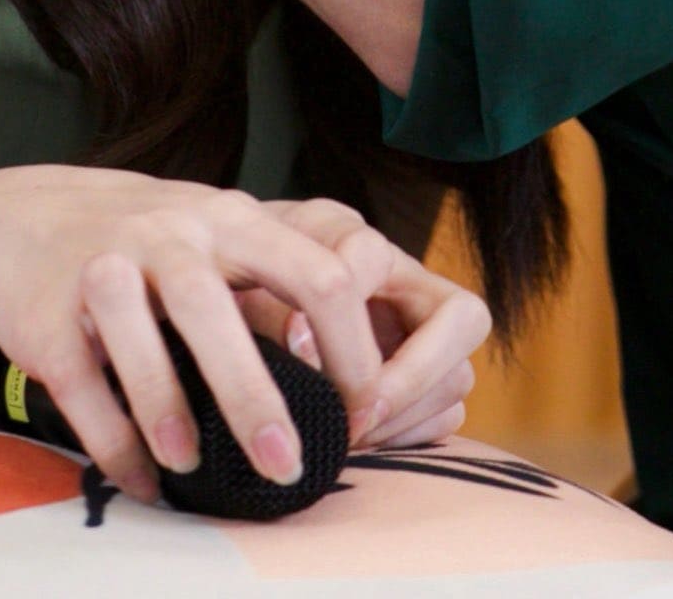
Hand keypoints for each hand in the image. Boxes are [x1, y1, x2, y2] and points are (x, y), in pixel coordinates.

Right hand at [0, 168, 449, 503]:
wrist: (18, 224)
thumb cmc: (149, 243)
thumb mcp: (218, 236)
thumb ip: (276, 287)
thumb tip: (353, 380)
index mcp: (230, 219)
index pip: (315, 273)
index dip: (348, 348)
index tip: (361, 413)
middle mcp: (168, 235)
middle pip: (219, 311)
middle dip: (256, 397)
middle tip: (289, 466)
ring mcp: (102, 271)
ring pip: (145, 341)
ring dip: (172, 411)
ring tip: (194, 469)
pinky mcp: (48, 320)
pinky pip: (85, 388)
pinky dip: (117, 442)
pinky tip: (145, 480)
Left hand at [243, 198, 487, 448]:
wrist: (211, 294)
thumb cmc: (219, 288)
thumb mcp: (226, 291)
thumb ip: (262, 310)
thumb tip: (302, 342)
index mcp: (339, 232)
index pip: (368, 261)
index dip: (344, 321)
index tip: (309, 373)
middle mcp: (393, 270)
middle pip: (462, 316)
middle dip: (414, 375)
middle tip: (357, 418)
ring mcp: (415, 323)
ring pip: (459, 372)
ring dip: (407, 414)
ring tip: (349, 437)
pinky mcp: (418, 369)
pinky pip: (447, 411)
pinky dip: (409, 433)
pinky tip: (360, 440)